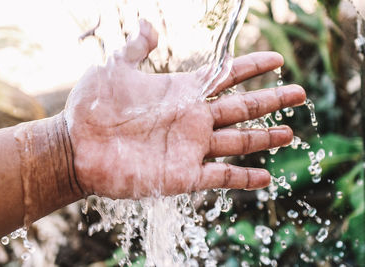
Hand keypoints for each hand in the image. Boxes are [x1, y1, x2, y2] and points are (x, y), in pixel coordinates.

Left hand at [64, 20, 305, 198]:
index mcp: (181, 93)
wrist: (76, 147)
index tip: (276, 59)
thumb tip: (148, 24)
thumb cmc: (91, 107)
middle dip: (271, 100)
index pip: (225, 77)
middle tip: (299, 93)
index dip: (251, 66)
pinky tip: (267, 177)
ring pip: (237, 141)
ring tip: (291, 133)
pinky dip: (244, 178)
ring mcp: (189, 148)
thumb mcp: (114, 67)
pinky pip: (220, 177)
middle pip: (242, 107)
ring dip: (265, 138)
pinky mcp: (181, 175)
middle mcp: (191, 119)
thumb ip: (136, 46)